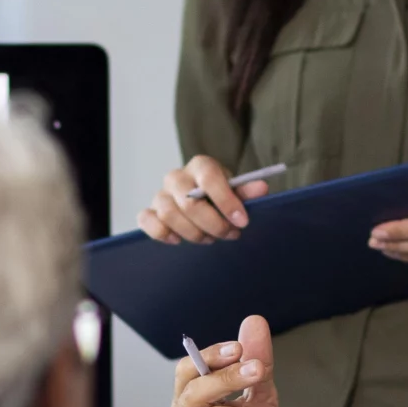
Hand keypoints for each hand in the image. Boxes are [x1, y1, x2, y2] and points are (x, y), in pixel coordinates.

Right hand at [138, 155, 273, 243]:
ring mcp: (160, 194)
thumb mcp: (236, 191)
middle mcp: (177, 177)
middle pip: (188, 202)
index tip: (242, 221)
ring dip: (193, 233)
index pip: (209, 178)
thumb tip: (262, 188)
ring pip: (169, 215)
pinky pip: (146, 220)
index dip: (226, 201)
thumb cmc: (220, 196)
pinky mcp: (150, 211)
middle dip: (213, 224)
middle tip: (230, 234)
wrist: (202, 202)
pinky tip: (178, 240)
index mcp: (201, 166)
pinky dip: (161, 233)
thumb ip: (246, 191)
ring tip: (210, 238)